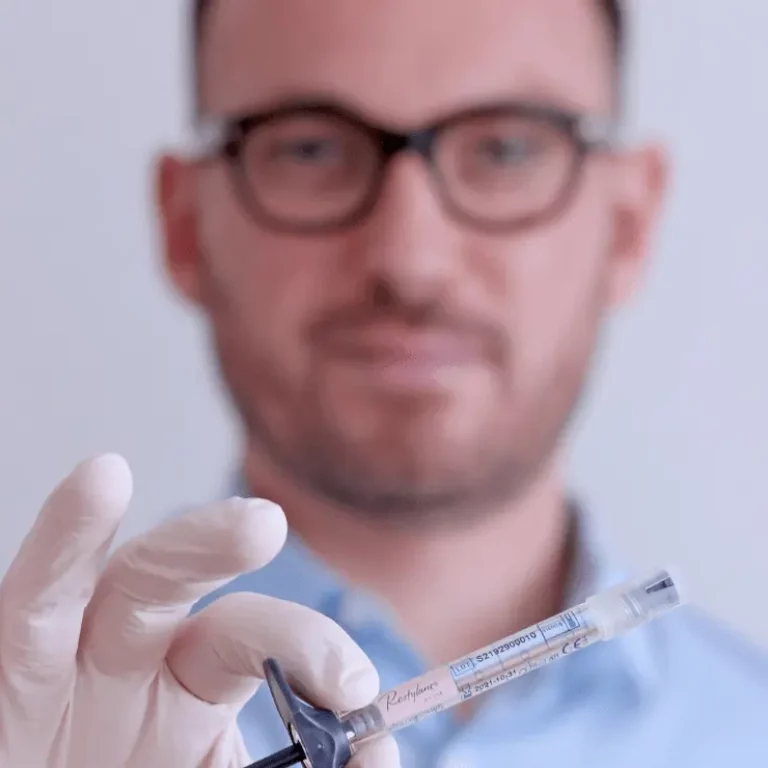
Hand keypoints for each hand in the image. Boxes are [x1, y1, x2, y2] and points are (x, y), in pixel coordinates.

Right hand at [0, 455, 399, 767]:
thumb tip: (377, 751)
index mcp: (194, 682)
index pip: (250, 635)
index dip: (305, 646)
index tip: (354, 690)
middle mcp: (137, 658)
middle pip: (173, 578)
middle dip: (212, 543)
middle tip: (263, 523)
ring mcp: (71, 668)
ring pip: (94, 580)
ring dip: (103, 528)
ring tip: (107, 475)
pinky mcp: (13, 687)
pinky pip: (25, 614)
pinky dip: (55, 551)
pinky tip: (86, 490)